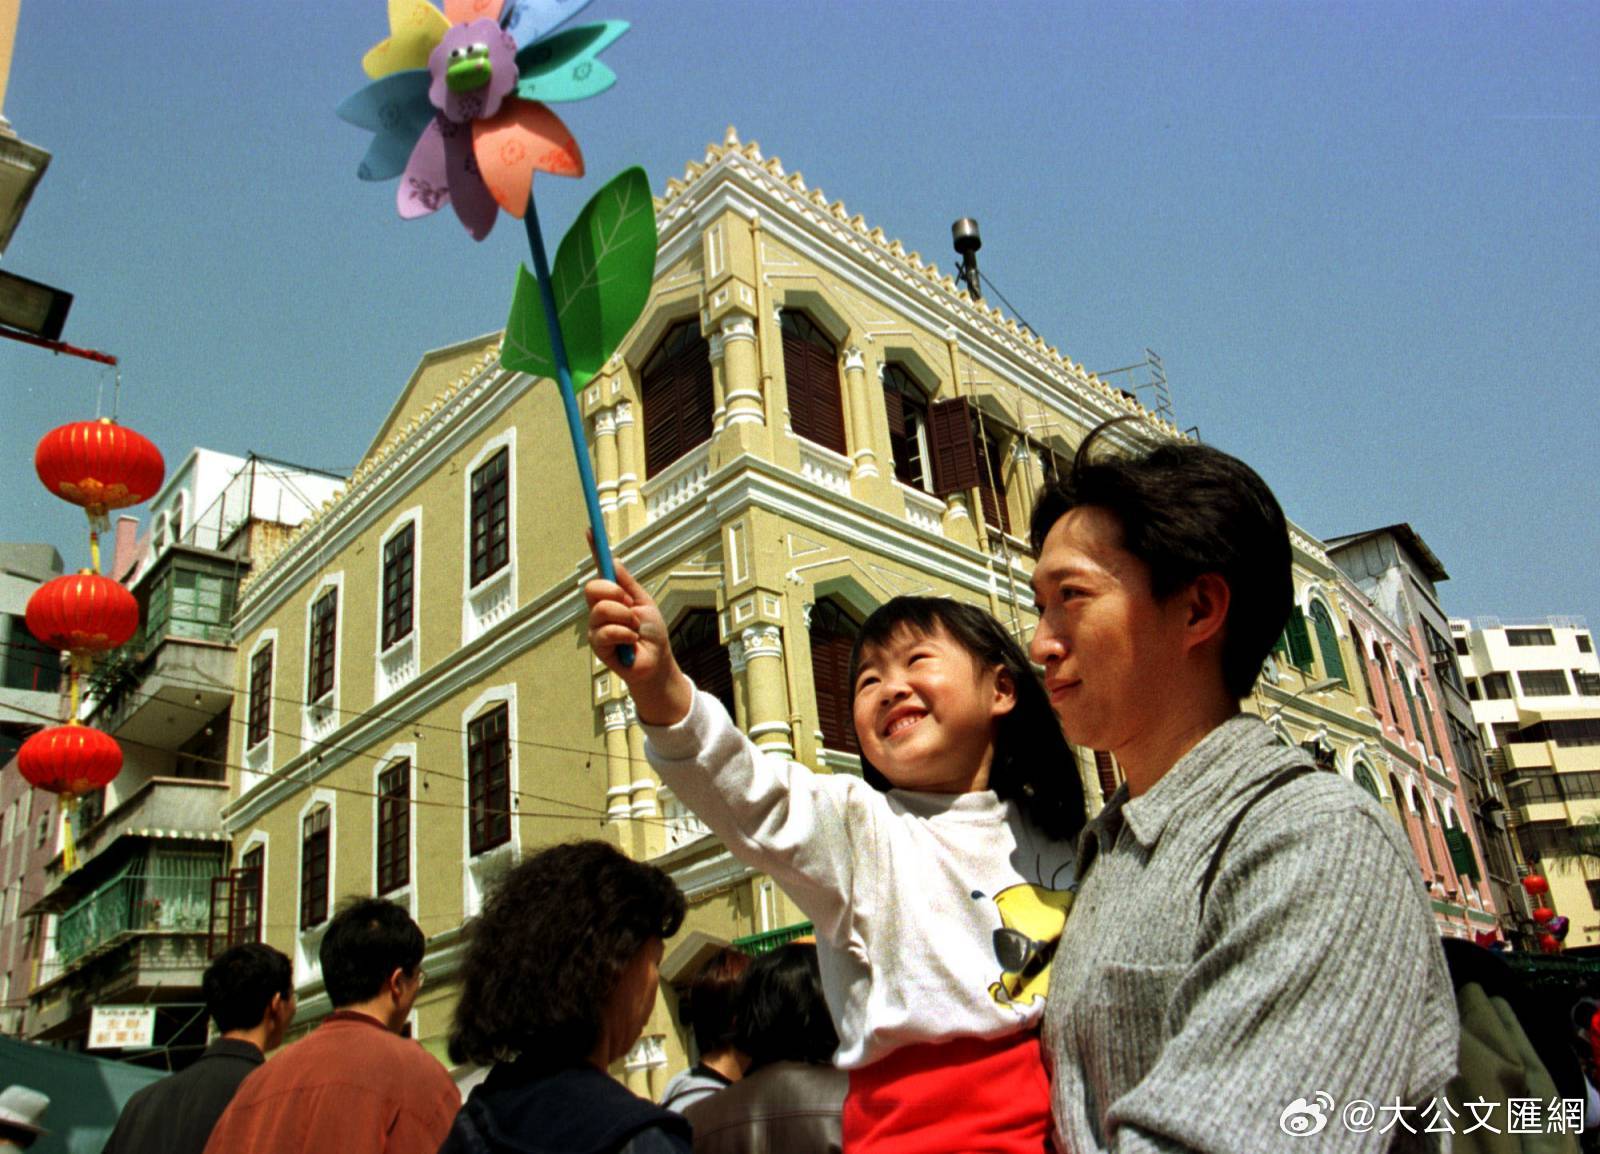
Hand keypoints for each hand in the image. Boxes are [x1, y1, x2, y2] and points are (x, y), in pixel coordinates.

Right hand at [584, 553, 693, 725]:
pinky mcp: (597, 645)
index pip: (599, 570)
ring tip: (635, 629)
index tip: (590, 530)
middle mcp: (600, 609)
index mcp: (612, 596)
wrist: (657, 661)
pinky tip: (631, 642)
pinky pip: (606, 631)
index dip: (594, 549)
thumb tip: (613, 559)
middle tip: (629, 605)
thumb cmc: (653, 634)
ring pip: (601, 609)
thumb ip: (628, 583)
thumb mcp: (644, 602)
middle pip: (593, 587)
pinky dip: (625, 634)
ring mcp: (596, 626)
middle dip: (614, 594)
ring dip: (625, 618)